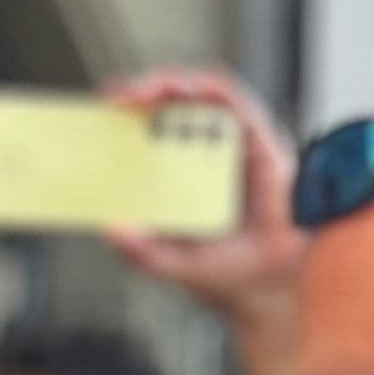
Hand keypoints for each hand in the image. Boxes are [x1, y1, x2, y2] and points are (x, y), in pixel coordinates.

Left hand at [106, 68, 306, 351]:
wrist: (268, 289)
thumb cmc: (224, 271)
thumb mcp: (170, 263)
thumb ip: (140, 252)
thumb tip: (112, 229)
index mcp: (177, 176)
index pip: (148, 130)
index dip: (126, 113)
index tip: (105, 107)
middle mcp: (203, 155)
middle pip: (172, 106)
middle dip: (145, 92)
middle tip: (123, 98)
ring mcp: (232, 148)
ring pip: (203, 98)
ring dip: (176, 85)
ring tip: (154, 90)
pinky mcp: (261, 146)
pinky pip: (241, 109)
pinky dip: (220, 93)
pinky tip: (202, 88)